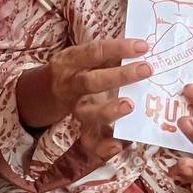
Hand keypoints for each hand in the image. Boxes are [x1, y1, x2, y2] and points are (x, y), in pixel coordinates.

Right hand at [44, 38, 152, 161]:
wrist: (45, 92)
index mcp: (71, 61)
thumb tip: (143, 47)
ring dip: (109, 111)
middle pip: (92, 82)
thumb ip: (109, 54)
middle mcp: (71, 85)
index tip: (143, 46)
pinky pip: (90, 141)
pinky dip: (103, 146)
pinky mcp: (82, 128)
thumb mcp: (86, 57)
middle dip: (119, 76)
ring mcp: (76, 109)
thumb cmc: (79, 69)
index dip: (118, 48)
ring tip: (129, 106)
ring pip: (89, 114)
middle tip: (146, 70)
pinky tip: (119, 145)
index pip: (95, 52)